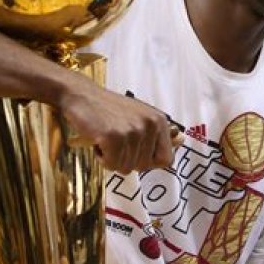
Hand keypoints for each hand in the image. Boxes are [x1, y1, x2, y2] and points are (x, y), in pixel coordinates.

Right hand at [58, 76, 173, 173]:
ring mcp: (133, 131)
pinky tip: (98, 140)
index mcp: (160, 121)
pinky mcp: (114, 137)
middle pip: (144, 167)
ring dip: (112, 158)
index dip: (149, 162)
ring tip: (107, 138)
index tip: (136, 154)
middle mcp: (150, 125)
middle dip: (127, 160)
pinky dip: (101, 158)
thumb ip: (158, 132)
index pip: (166, 160)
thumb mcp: (140, 116)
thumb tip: (182, 141)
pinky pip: (111, 165)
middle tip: (116, 141)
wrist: (81, 95)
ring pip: (126, 168)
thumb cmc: (109, 109)